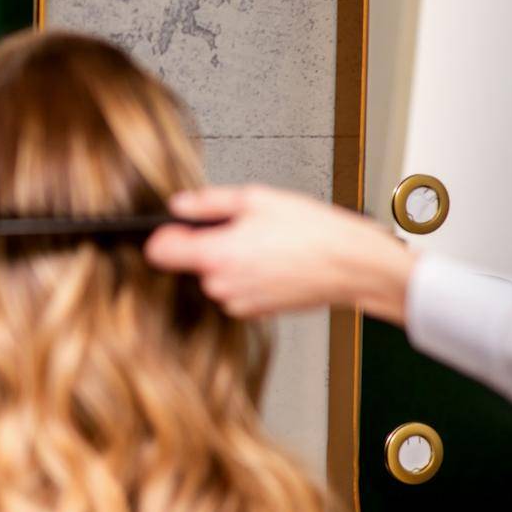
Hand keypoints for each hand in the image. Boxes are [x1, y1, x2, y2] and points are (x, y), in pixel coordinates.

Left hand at [145, 184, 416, 322]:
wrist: (354, 266)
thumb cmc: (315, 232)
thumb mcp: (257, 199)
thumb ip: (208, 202)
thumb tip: (179, 205)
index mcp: (216, 256)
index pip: (157, 252)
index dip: (163, 236)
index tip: (175, 228)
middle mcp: (221, 286)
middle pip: (190, 263)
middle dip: (207, 245)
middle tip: (242, 229)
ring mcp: (238, 303)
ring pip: (215, 277)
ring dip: (230, 261)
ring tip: (266, 245)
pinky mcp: (256, 312)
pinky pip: (236, 290)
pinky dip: (248, 277)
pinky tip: (274, 262)